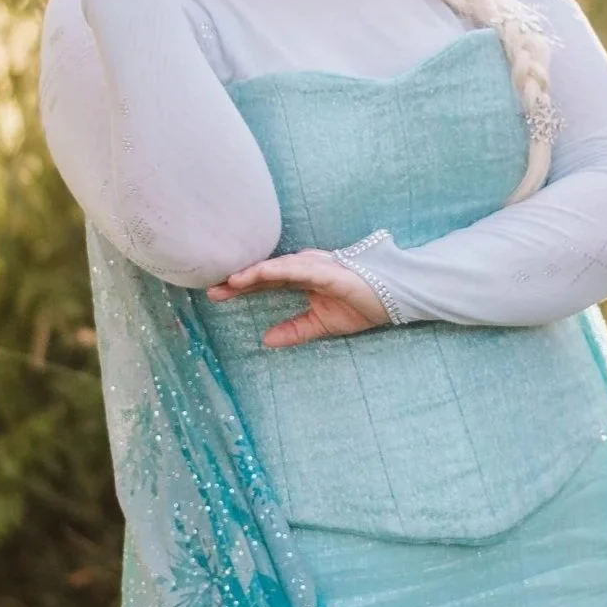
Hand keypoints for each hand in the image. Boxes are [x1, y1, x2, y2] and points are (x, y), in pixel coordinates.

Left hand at [207, 250, 391, 347]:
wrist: (394, 299)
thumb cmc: (360, 305)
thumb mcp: (320, 324)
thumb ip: (294, 330)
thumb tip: (266, 340)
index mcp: (302, 278)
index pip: (265, 281)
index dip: (241, 287)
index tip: (216, 294)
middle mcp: (306, 267)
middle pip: (266, 272)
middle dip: (239, 280)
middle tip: (212, 288)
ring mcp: (318, 266)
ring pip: (280, 266)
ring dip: (255, 272)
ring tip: (232, 281)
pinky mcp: (331, 270)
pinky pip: (302, 268)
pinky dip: (281, 269)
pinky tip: (262, 274)